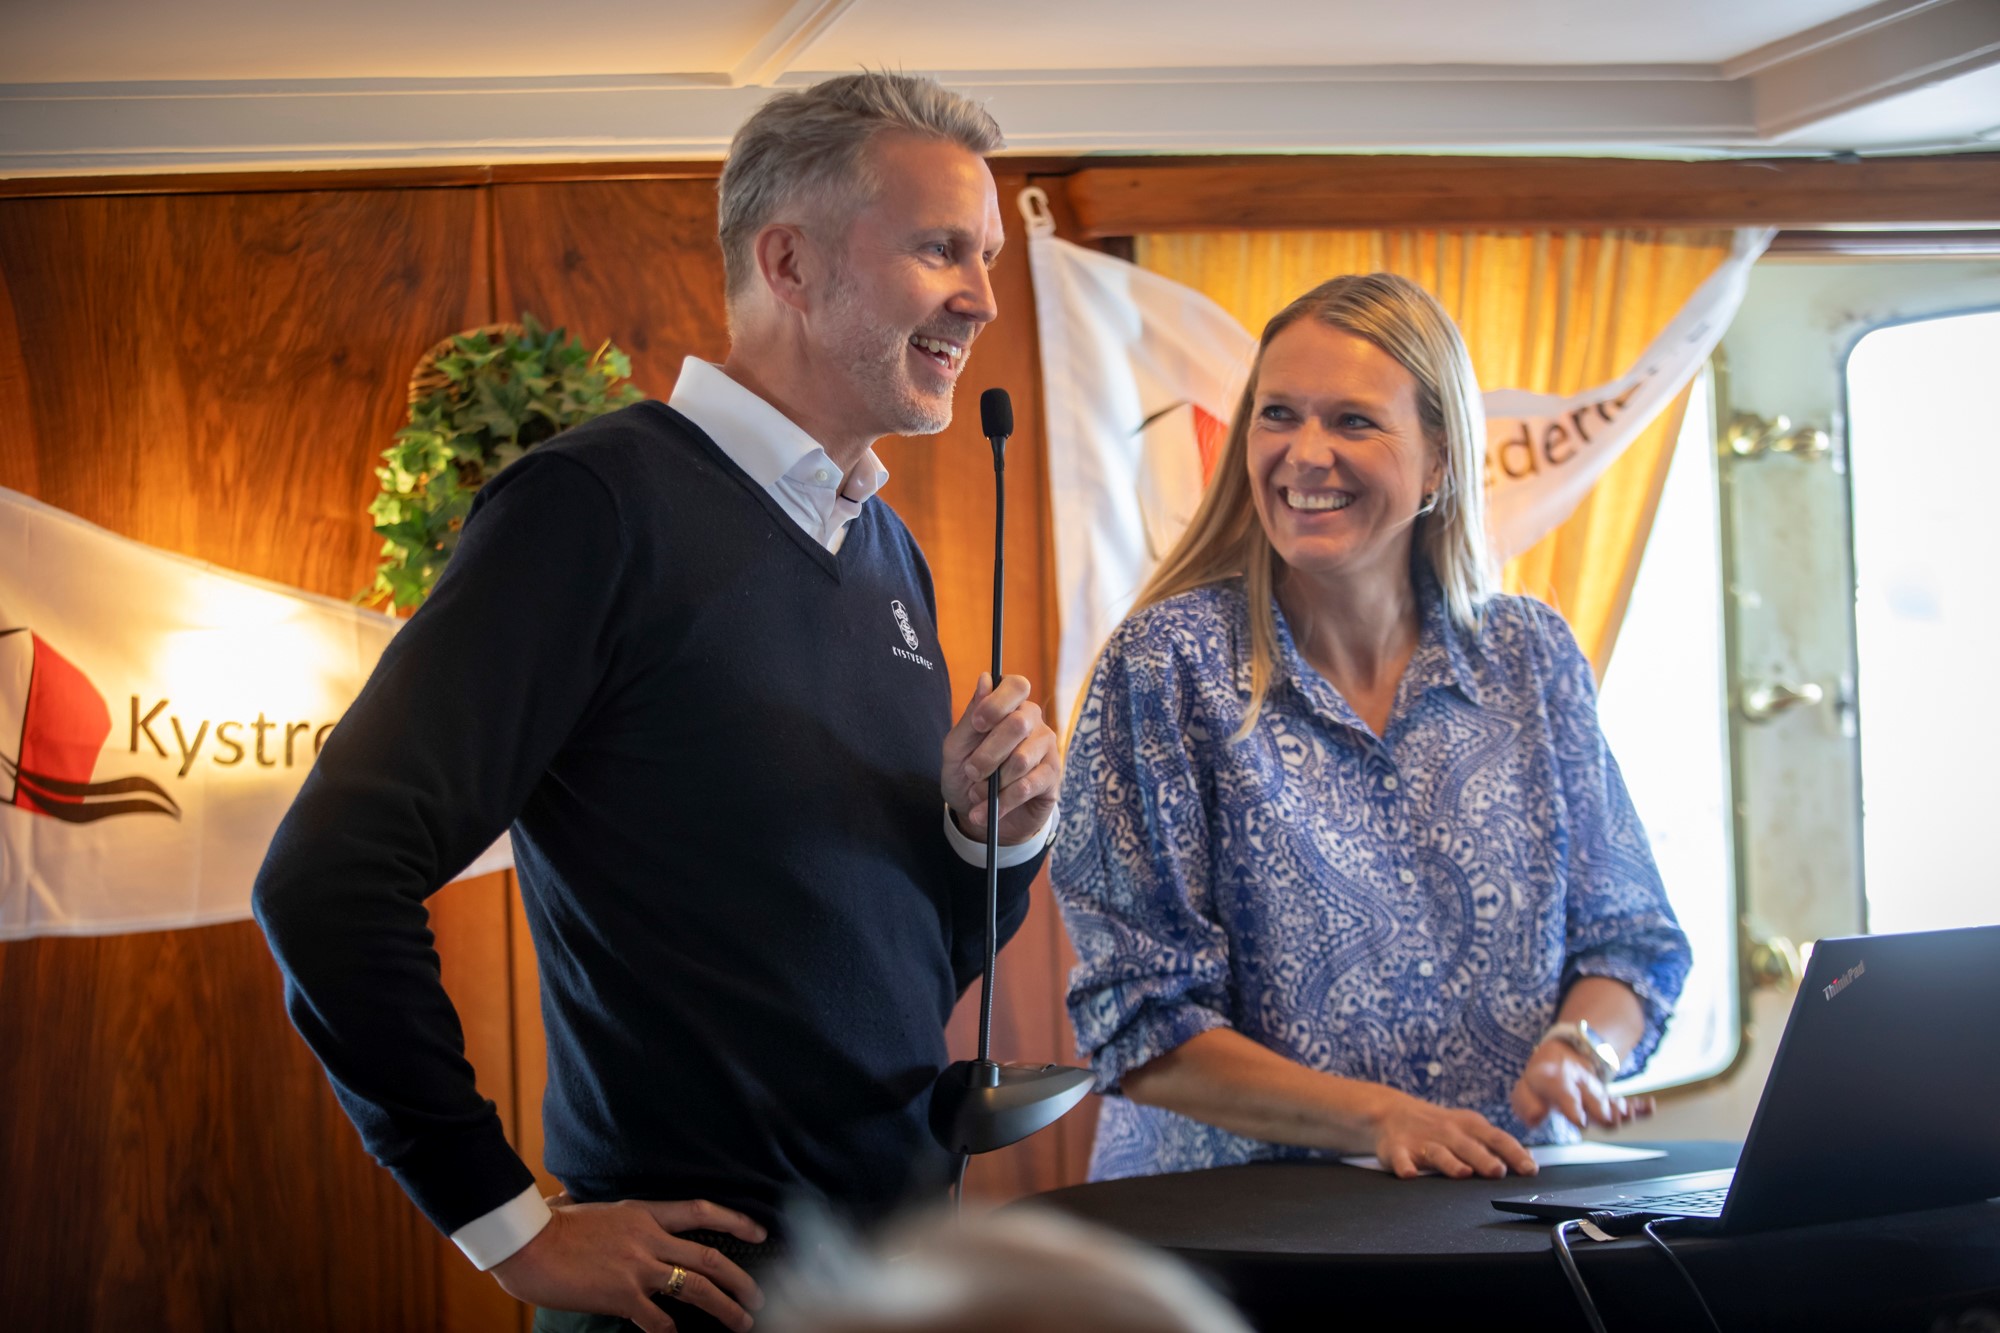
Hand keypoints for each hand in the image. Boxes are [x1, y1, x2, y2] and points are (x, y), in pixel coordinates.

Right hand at [491, 1195, 765, 1332]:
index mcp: (643, 1211)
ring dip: (725, 1307)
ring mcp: (638, 1267)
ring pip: (696, 1288)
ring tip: (742, 1322)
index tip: (759, 1232)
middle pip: (709, 1258)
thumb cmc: (547, 1224)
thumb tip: (570, 1198)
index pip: (701, 1210)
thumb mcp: (582, 1204)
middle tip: (757, 1296)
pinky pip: (657, 1318)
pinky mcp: (622, 1295)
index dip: (735, 1221)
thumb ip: (596, 1208)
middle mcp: (648, 1238)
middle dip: (740, 1279)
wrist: (527, 1243)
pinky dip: (670, 1331)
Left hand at [941, 672, 1060, 845]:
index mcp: (1009, 707)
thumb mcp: (957, 748)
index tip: (978, 725)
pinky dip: (1002, 802)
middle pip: (1018, 724)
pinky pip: (1028, 786)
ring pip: (1022, 760)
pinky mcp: (1052, 777)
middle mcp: (1033, 722)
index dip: (997, 703)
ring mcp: (1046, 749)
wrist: (979, 813)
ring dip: (992, 783)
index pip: (1016, 686)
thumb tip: (985, 678)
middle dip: (988, 753)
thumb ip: (971, 717)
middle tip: (972, 771)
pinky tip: (987, 811)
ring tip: (977, 794)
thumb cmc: (968, 774)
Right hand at [1371, 1088, 1537, 1179]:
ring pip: (1438, 1153)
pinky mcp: (1397, 1150)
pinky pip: (1400, 1158)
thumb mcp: (1470, 1129)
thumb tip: (1529, 1160)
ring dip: (1450, 1162)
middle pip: (1469, 1147)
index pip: (1497, 1139)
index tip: (1530, 1170)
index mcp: (1469, 1127)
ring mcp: (1422, 1141)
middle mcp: (1448, 1133)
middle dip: (1484, 1159)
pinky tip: (1409, 1173)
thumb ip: (1497, 1145)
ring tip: (1462, 1172)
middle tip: (1498, 1171)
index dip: (1514, 1154)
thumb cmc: (1440, 1127)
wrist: (1392, 1113)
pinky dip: (1404, 1165)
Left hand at [1510, 1040, 1654, 1132]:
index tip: (1579, 1120)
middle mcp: (1581, 1086)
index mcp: (1558, 1083)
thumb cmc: (1541, 1081)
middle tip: (1608, 1121)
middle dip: (1602, 1112)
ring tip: (1631, 1115)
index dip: (1573, 1108)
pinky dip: (1638, 1106)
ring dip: (1622, 1111)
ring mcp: (1597, 1092)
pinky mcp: (1609, 1098)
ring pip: (1612, 1103)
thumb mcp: (1524, 1090)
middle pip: (1595, 1101)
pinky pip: (1626, 1102)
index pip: (1566, 1096)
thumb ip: (1526, 1104)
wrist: (1560, 1058)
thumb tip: (1535, 1118)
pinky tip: (1649, 1107)